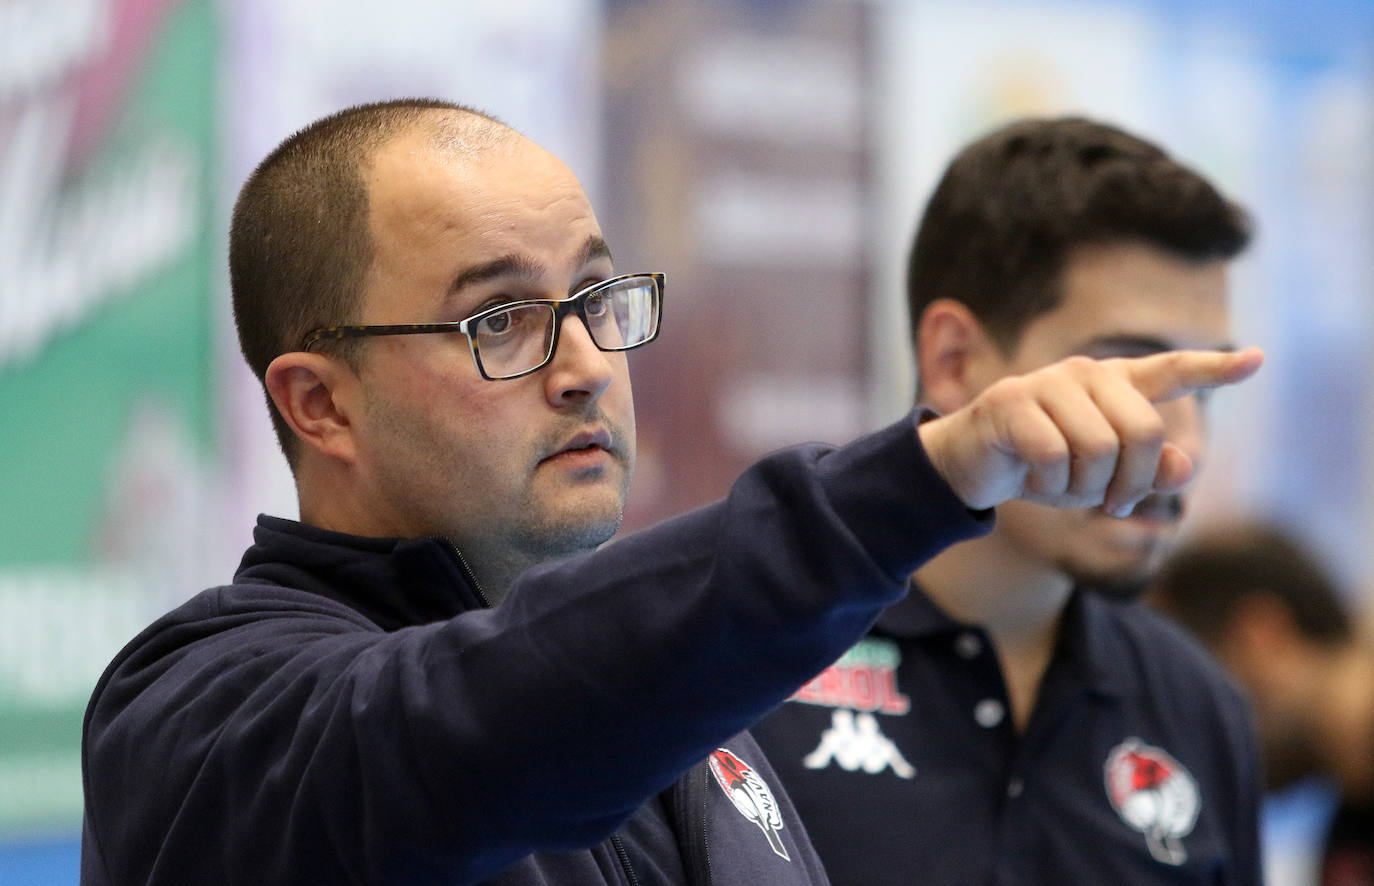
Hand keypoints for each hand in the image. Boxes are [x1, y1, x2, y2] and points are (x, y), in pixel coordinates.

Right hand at [917, 348, 1263, 514]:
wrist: (971, 464)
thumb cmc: (1042, 466)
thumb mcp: (1101, 477)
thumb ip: (1147, 471)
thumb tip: (1183, 468)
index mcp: (1114, 386)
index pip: (1172, 371)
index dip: (1215, 369)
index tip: (1257, 361)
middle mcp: (1086, 374)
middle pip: (1143, 432)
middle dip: (1131, 481)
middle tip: (1113, 504)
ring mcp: (1047, 383)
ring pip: (1097, 447)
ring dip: (1084, 487)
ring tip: (1067, 490)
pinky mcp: (1011, 401)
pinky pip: (1052, 454)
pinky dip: (1049, 483)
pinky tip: (1034, 480)